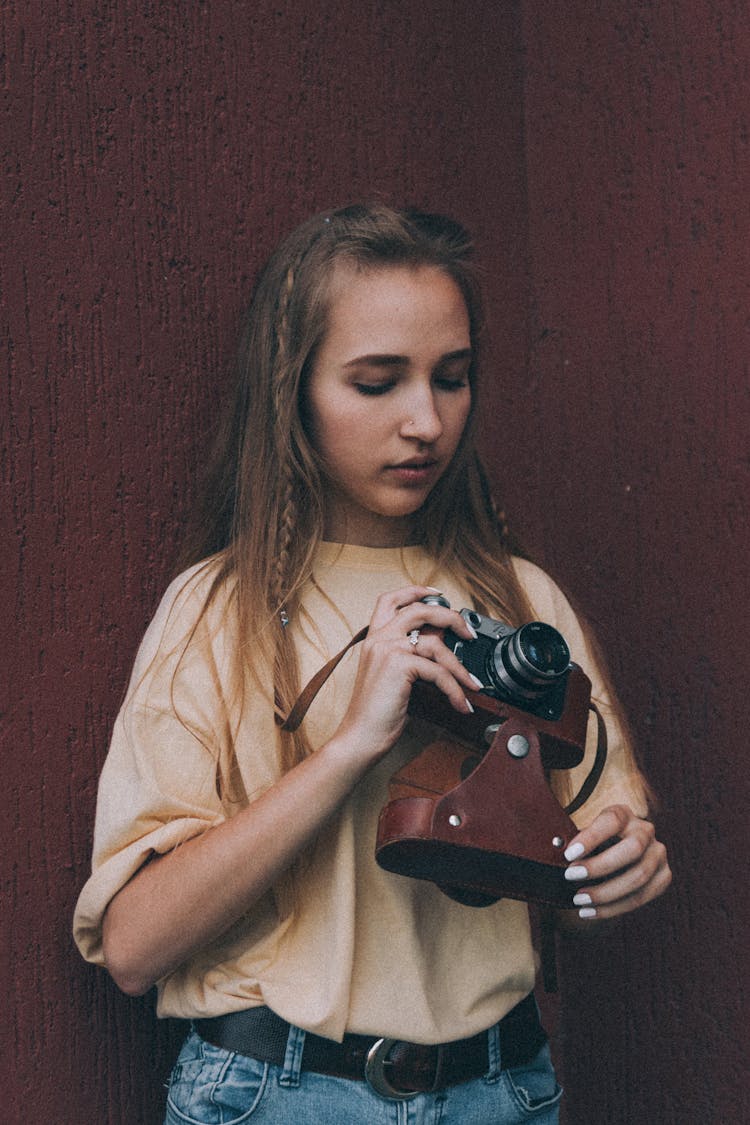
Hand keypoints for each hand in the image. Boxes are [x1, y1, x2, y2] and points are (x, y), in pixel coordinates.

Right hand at [334, 585, 480, 765]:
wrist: (360, 737)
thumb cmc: (375, 713)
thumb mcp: (392, 677)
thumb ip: (409, 656)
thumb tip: (441, 646)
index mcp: (374, 638)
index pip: (391, 600)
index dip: (415, 591)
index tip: (437, 594)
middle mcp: (379, 638)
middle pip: (420, 610)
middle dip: (450, 617)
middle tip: (468, 632)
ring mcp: (388, 649)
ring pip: (436, 644)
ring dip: (459, 666)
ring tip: (471, 684)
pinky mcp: (399, 665)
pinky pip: (438, 672)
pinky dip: (455, 689)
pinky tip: (460, 703)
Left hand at [562, 804, 670, 920]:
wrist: (614, 858)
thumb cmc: (591, 846)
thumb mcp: (583, 837)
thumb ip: (573, 843)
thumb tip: (555, 849)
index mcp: (624, 814)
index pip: (612, 820)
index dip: (591, 837)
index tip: (569, 854)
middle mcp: (645, 830)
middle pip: (632, 849)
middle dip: (600, 866)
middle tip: (570, 876)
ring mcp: (658, 854)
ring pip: (639, 876)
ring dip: (606, 892)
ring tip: (579, 900)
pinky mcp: (663, 876)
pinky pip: (641, 897)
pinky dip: (614, 908)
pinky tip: (590, 912)